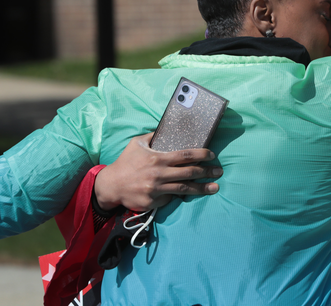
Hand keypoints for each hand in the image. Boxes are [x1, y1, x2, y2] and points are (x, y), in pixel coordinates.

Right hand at [93, 132, 221, 211]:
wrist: (111, 185)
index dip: (201, 154)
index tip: (212, 155)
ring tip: (215, 188)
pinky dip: (178, 196)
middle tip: (219, 171)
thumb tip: (167, 128)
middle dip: (207, 172)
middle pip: (189, 173)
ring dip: (202, 188)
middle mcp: (159, 174)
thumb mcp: (137, 143)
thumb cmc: (126, 162)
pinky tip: (187, 194)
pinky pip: (170, 198)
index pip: (185, 155)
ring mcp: (157, 189)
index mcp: (158, 158)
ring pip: (184, 189)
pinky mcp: (153, 201)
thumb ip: (153, 136)